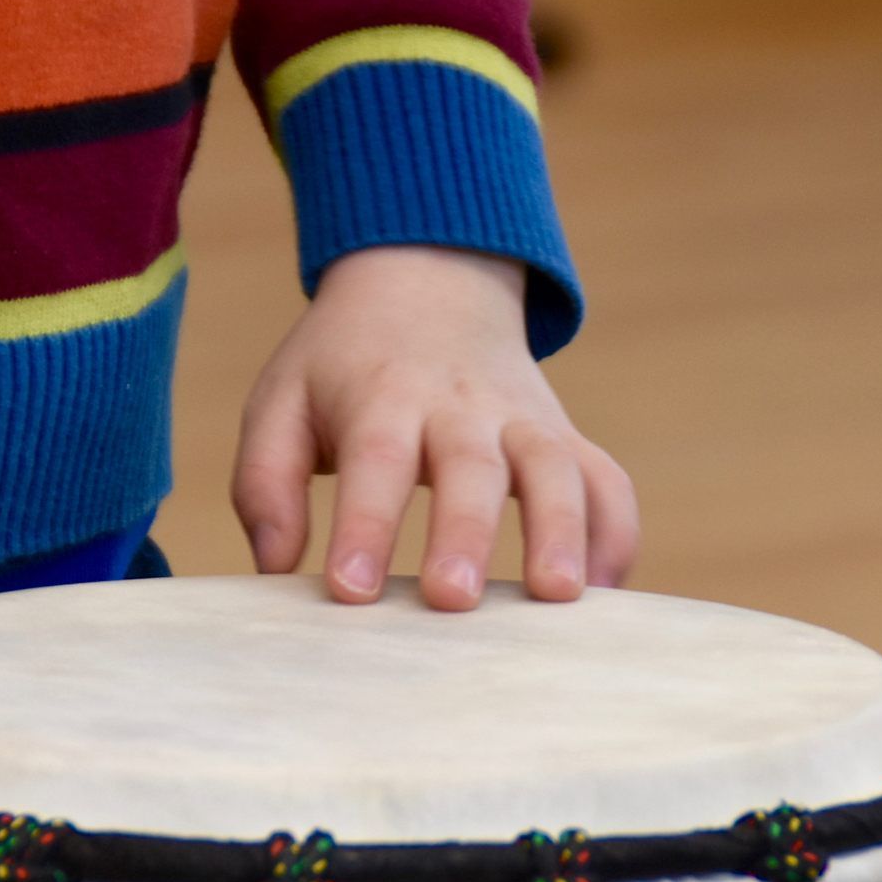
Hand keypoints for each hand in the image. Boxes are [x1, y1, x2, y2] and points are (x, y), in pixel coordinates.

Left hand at [232, 245, 637, 609]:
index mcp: (383, 396)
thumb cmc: (342, 366)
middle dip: (465, 534)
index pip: (376, 458)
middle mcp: (461, 406)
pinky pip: (606, 483)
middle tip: (452, 601)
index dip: (365, 524)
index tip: (350, 591)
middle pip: (472, 469)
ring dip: (563, 532)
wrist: (428, 280)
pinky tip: (602, 597)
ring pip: (557, 470)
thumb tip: (275, 568)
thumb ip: (266, 483)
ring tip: (558, 598)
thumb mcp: (281, 402)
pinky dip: (615, 536)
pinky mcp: (566, 438)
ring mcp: (524, 420)